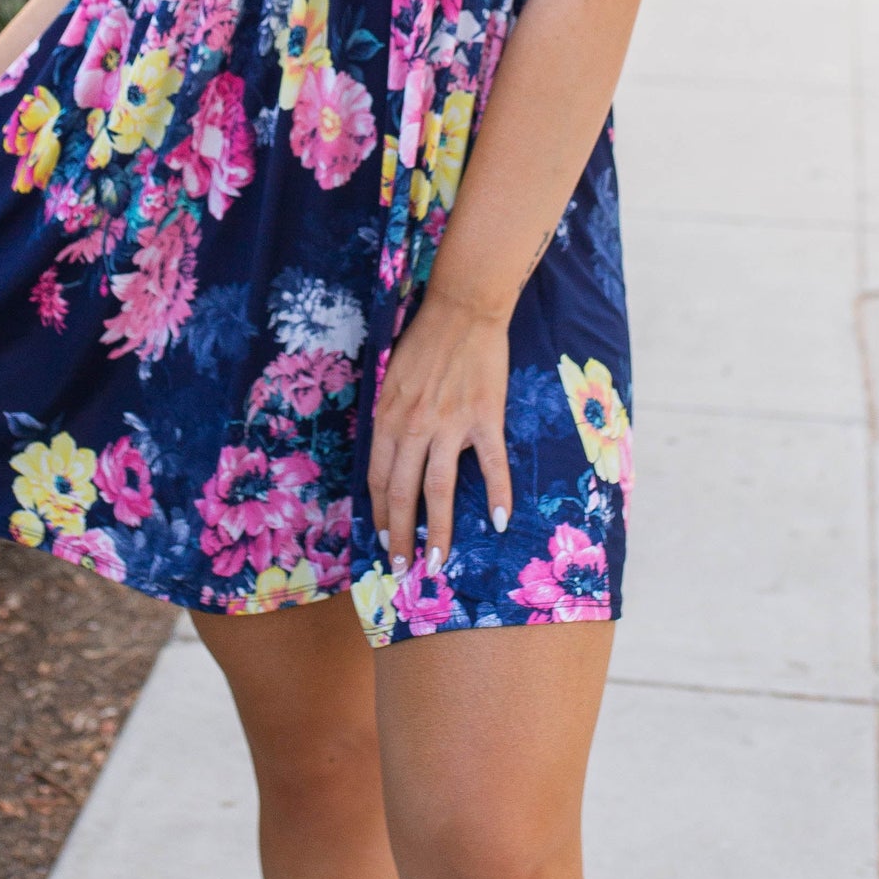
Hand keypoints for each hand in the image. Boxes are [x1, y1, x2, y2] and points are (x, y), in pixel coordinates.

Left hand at [367, 286, 512, 577]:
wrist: (463, 309)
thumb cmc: (424, 339)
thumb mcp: (390, 377)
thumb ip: (390, 416)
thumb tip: (387, 453)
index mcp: (389, 416)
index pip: (378, 478)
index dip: (379, 514)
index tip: (382, 541)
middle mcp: (414, 426)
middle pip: (403, 493)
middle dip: (400, 537)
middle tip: (403, 569)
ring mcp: (450, 424)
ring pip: (440, 489)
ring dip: (439, 531)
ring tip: (439, 562)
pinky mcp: (484, 417)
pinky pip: (492, 464)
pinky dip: (497, 495)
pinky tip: (500, 522)